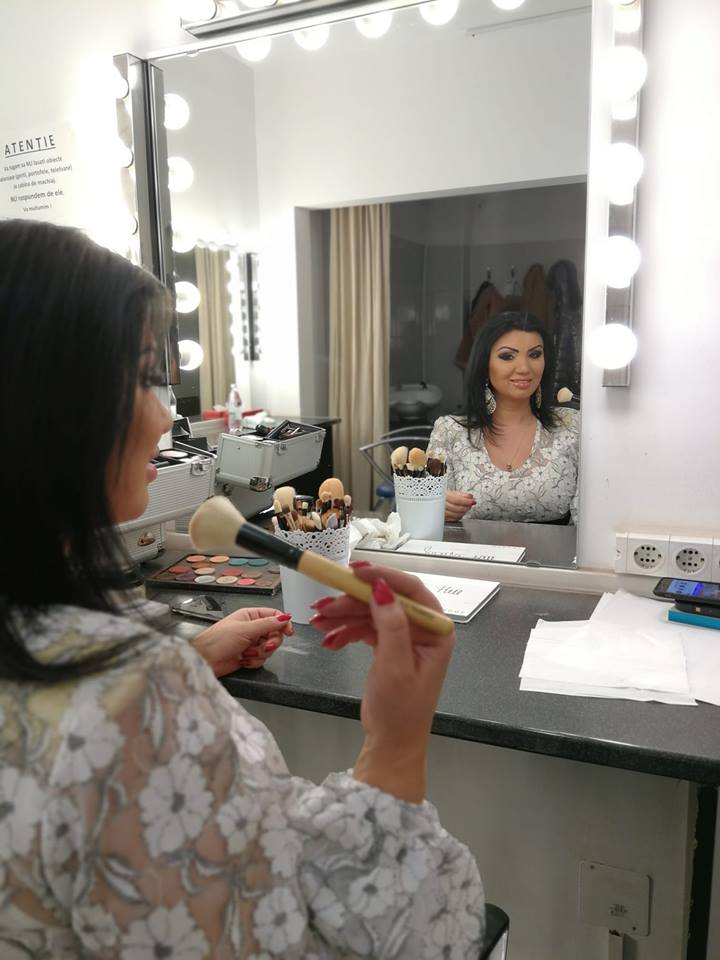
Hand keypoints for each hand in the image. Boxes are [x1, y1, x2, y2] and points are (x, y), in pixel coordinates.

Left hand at [192, 607, 292, 676]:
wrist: (205, 660)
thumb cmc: (218, 640)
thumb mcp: (246, 629)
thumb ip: (268, 624)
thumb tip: (285, 617)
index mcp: (250, 616)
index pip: (274, 615)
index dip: (283, 623)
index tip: (289, 632)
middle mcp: (252, 628)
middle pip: (275, 634)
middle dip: (271, 642)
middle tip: (265, 646)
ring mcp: (250, 642)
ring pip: (269, 648)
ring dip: (260, 653)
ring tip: (247, 653)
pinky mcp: (248, 656)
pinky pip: (262, 659)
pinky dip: (254, 661)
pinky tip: (244, 659)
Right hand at [309, 563, 454, 801]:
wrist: (391, 744)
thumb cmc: (400, 710)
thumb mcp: (395, 665)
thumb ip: (391, 624)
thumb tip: (381, 588)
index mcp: (436, 630)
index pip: (410, 590)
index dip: (382, 576)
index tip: (354, 570)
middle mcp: (423, 629)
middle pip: (384, 600)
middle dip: (352, 601)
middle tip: (321, 604)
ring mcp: (404, 636)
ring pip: (370, 613)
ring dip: (342, 616)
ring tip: (316, 622)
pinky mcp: (388, 646)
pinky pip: (364, 628)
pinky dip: (345, 631)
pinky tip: (328, 640)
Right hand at [445, 489, 475, 521]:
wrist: (433, 501)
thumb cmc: (442, 497)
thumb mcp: (451, 492)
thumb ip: (462, 494)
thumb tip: (470, 497)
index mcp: (444, 497)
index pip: (457, 500)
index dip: (466, 501)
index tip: (472, 501)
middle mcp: (442, 505)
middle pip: (458, 508)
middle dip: (466, 507)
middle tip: (470, 504)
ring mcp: (442, 513)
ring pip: (456, 515)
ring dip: (464, 512)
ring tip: (466, 507)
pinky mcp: (443, 518)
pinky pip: (454, 519)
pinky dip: (459, 516)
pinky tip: (460, 512)